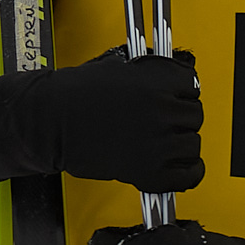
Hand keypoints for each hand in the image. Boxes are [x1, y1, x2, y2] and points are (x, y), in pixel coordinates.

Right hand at [0, 46, 203, 194]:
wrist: (50, 122)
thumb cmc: (76, 94)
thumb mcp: (119, 68)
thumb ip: (152, 73)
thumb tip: (176, 77)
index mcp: (157, 81)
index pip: (192, 85)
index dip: (181, 92)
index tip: (174, 97)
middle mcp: (162, 110)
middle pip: (195, 115)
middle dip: (179, 118)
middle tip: (160, 122)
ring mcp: (160, 143)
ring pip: (193, 145)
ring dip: (180, 144)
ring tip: (160, 142)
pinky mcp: (153, 173)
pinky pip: (190, 175)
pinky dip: (185, 173)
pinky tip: (174, 166)